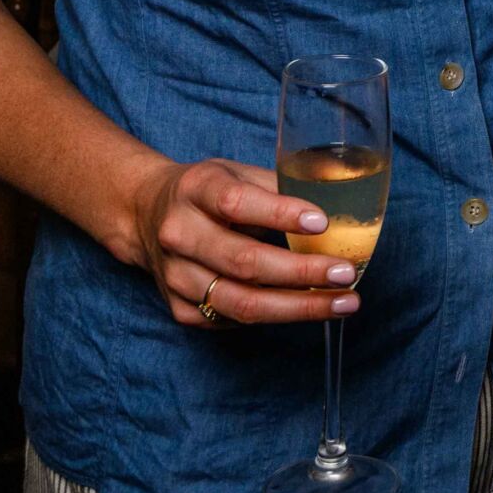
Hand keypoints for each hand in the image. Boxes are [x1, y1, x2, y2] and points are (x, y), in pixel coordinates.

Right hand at [126, 157, 363, 326]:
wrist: (146, 215)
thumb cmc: (207, 192)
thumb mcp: (236, 172)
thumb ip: (280, 186)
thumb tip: (336, 207)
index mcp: (195, 189)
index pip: (237, 203)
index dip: (281, 214)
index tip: (323, 222)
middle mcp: (179, 234)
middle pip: (244, 262)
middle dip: (301, 272)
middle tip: (346, 274)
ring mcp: (175, 276)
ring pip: (240, 302)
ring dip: (298, 306)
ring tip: (342, 303)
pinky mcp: (179, 308)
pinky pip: (232, 321)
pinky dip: (274, 316)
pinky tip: (306, 308)